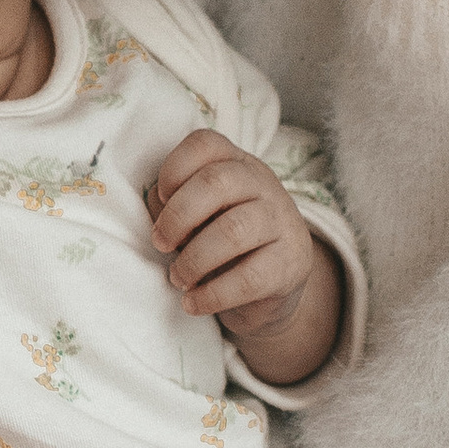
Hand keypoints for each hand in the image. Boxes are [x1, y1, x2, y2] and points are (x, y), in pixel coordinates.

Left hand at [148, 128, 338, 370]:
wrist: (272, 286)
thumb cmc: (222, 244)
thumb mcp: (198, 217)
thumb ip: (174, 206)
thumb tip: (157, 209)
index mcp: (236, 164)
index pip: (205, 144)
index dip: (172, 170)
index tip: (160, 202)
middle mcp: (263, 184)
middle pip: (217, 181)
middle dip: (178, 216)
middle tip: (162, 245)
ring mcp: (282, 221)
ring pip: (234, 230)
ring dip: (193, 260)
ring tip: (178, 278)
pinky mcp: (291, 263)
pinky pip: (249, 278)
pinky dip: (212, 295)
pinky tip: (193, 303)